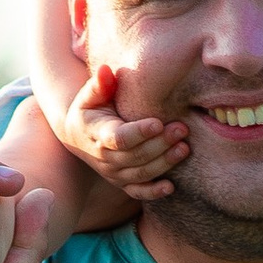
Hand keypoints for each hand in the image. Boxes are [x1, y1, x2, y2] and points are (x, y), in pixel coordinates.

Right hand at [60, 63, 186, 201]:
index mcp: (96, 133)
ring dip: (164, 163)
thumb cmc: (90, 109)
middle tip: (182, 129)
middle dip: (160, 144)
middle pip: (135, 156)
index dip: (138, 133)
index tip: (158, 123)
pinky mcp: (122, 183)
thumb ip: (99, 84)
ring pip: (140, 173)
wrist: (78, 135)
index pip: (118, 138)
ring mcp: (113, 173)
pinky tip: (170, 187)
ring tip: (184, 148)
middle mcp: (104, 157)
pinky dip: (153, 192)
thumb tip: (106, 70)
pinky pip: (138, 192)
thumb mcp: (90, 95)